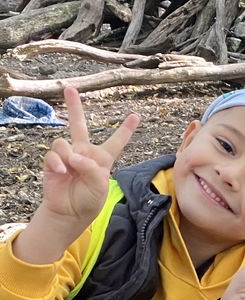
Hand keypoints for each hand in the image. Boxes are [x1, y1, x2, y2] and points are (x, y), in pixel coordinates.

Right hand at [14, 87, 139, 263]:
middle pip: (79, 126)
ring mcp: (67, 156)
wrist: (70, 211)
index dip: (125, 129)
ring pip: (63, 142)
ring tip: (71, 171)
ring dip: (68, 156)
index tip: (136, 115)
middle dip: (74, 106)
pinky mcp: (53, 162)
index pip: (116, 141)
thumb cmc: (90, 200)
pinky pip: (53, 155)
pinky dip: (57, 163)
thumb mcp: (99, 186)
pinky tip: (62, 173)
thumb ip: (91, 169)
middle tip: (69, 88)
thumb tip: (74, 156)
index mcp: (102, 158)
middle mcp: (84, 152)